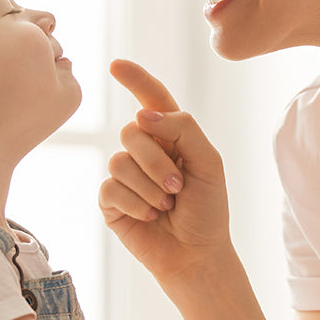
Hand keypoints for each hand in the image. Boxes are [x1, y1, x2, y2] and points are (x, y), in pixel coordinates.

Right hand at [99, 59, 230, 281]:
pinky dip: (136, 204)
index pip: (151, 100)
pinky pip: (111, 188)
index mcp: (171, 137)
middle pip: (132, 132)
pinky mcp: (111, 200)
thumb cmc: (207, 210)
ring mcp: (125, 175)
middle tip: (178, 188)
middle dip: (157, 162)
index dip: (135, 80)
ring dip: (150, 188)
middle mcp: (145, 151)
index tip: (117, 65)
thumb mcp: (208, 162)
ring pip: (120, 161)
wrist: (197, 254)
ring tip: (167, 206)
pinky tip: (151, 217)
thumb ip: (183, 129)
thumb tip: (141, 115)